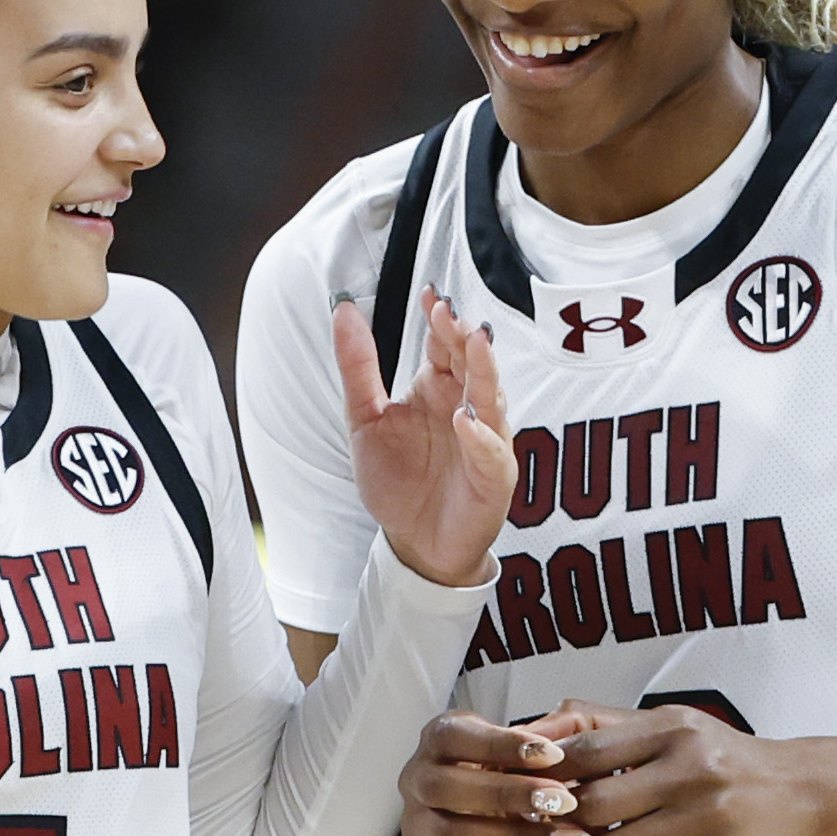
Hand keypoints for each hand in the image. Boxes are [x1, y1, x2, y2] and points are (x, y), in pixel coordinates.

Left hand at [339, 288, 512, 588]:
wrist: (415, 541)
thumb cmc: (397, 479)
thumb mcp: (364, 419)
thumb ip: (357, 367)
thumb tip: (342, 308)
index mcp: (437, 388)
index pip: (443, 343)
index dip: (439, 319)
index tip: (429, 294)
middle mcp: (467, 406)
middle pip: (471, 362)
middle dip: (463, 336)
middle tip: (451, 313)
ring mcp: (485, 440)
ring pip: (490, 398)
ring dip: (484, 372)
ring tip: (473, 345)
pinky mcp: (493, 477)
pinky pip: (490, 452)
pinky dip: (480, 436)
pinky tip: (464, 421)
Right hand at [397, 707, 610, 835]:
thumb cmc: (506, 789)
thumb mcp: (523, 758)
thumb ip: (544, 741)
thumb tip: (569, 727)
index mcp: (436, 742)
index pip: (453, 736)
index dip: (501, 744)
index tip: (554, 755)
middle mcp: (416, 782)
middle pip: (445, 786)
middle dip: (509, 794)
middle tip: (564, 802)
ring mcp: (414, 830)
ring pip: (451, 834)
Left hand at [541, 698, 832, 835]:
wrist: (809, 793)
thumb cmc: (725, 760)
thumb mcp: (675, 726)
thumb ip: (606, 727)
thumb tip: (529, 734)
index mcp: (671, 728)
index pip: (587, 750)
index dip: (545, 777)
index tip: (521, 797)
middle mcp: (688, 767)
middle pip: (593, 803)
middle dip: (551, 827)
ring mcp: (705, 818)